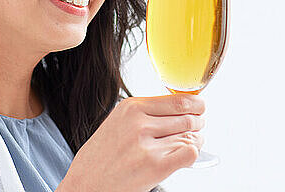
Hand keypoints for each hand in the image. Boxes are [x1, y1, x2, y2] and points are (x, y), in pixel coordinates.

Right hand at [56, 93, 204, 191]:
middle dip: (198, 122)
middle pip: (187, 117)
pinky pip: (189, 153)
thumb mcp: (117, 123)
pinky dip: (193, 153)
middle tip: (199, 126)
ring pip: (190, 136)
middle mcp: (140, 123)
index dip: (195, 105)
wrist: (85, 184)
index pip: (177, 100)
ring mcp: (148, 145)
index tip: (200, 107)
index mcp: (131, 108)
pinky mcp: (155, 166)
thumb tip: (177, 109)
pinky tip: (187, 155)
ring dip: (196, 140)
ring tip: (192, 142)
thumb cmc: (99, 158)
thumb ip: (143, 114)